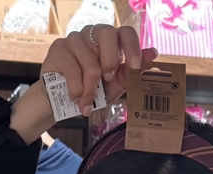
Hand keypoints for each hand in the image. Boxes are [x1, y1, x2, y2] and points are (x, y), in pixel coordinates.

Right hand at [6, 25, 155, 144]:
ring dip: (90, 90)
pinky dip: (77, 91)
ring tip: (86, 102)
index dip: (132, 47)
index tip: (135, 67)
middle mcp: (92, 33)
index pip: (125, 32)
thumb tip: (153, 53)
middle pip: (107, 34)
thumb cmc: (91, 90)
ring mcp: (74, 39)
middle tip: (107, 81)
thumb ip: (130, 72)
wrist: (63, 101)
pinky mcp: (58, 48)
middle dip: (111, 62)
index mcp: (110, 41)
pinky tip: (76, 98)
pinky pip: (73, 71)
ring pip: (90, 63)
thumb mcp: (114, 85)